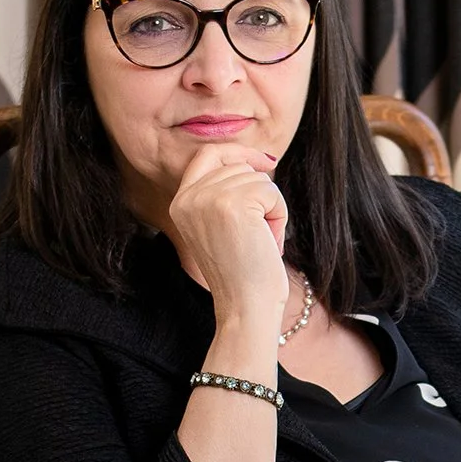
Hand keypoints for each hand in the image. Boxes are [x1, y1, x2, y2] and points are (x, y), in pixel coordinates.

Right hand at [167, 142, 288, 323]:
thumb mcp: (222, 228)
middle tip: (259, 235)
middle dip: (260, 196)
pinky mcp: (232, 203)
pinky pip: (271, 192)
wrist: (245, 307)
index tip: (267, 163)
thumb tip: (256, 161)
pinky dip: (279, 217)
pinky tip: (269, 242)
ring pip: (258, 179)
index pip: (207, 155)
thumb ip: (225, 195)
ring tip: (261, 242)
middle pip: (239, 167)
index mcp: (180, 202)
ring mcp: (208, 198)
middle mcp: (189, 197)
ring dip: (271, 209)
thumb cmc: (243, 275)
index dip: (239, 153)